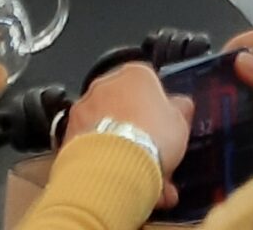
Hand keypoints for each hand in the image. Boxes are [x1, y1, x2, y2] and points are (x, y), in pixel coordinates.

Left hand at [63, 63, 192, 211]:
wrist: (116, 165)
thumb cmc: (150, 139)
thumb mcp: (181, 123)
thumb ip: (180, 110)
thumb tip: (182, 106)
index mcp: (136, 73)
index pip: (150, 83)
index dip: (159, 109)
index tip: (165, 126)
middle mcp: (107, 84)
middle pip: (127, 106)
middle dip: (139, 130)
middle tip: (153, 154)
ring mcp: (86, 107)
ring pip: (109, 127)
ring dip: (122, 147)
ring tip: (139, 175)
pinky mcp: (71, 132)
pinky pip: (93, 144)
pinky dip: (104, 160)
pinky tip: (121, 180)